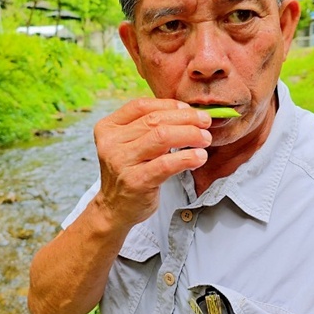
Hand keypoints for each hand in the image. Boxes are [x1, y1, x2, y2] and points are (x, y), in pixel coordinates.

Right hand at [93, 99, 211, 229]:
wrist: (114, 208)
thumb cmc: (129, 172)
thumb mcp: (129, 144)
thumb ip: (146, 127)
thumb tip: (185, 112)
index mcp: (108, 127)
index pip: (140, 106)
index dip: (168, 105)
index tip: (188, 109)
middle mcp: (111, 142)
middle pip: (154, 121)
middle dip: (185, 119)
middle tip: (205, 122)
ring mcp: (122, 162)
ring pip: (161, 137)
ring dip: (189, 135)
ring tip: (205, 139)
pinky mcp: (136, 181)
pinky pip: (166, 164)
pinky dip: (187, 158)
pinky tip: (199, 157)